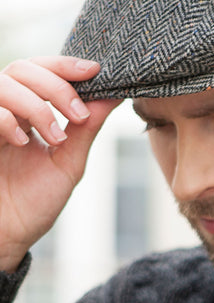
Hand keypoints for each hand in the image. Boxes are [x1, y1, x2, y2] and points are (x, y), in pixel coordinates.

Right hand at [0, 57, 121, 271]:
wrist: (6, 237)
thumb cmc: (35, 202)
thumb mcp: (69, 160)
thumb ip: (87, 126)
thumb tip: (115, 95)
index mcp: (30, 113)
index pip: (44, 70)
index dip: (66, 65)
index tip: (94, 70)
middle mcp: (7, 111)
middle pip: (24, 68)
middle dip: (57, 85)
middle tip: (78, 114)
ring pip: (6, 82)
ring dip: (37, 105)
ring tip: (55, 136)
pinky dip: (7, 119)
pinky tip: (22, 142)